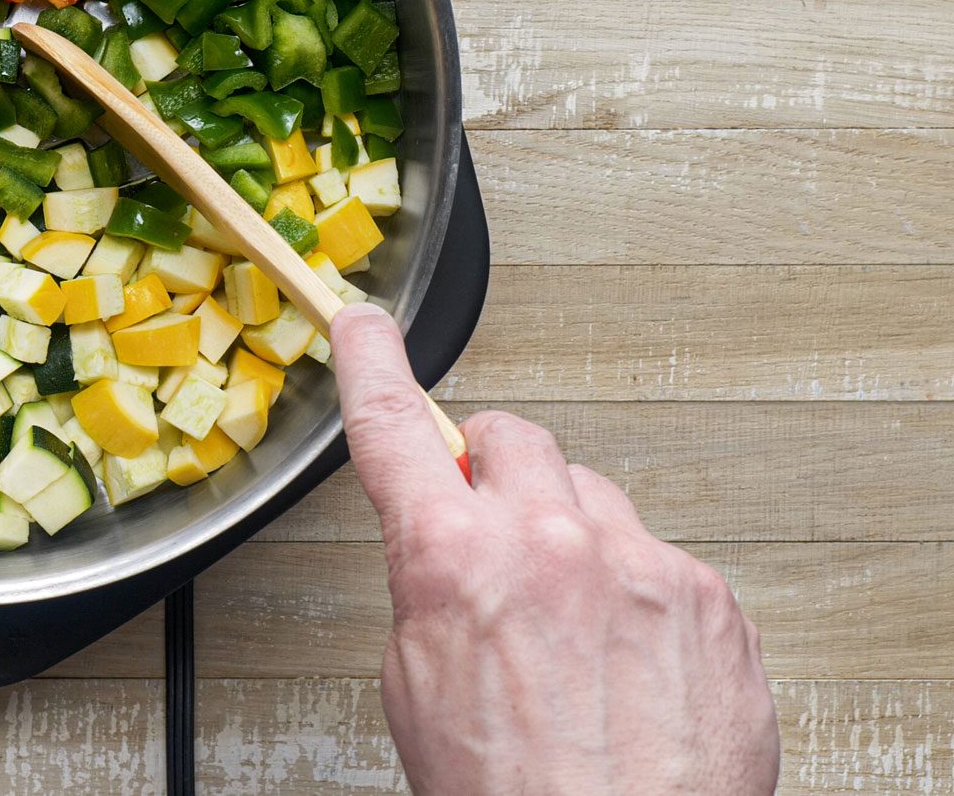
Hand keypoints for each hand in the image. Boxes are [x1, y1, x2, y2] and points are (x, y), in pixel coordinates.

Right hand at [328, 304, 778, 795]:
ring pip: (594, 499)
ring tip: (572, 628)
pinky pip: (663, 562)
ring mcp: (640, 566)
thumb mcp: (416, 683)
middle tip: (493, 530)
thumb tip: (447, 546)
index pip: (396, 426)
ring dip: (574, 539)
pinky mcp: (710, 600)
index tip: (363, 325)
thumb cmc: (510, 795)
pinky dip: (641, 598)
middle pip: (514, 441)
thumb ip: (430, 583)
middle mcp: (550, 543)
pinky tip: (629, 664)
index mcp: (453, 558)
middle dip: (494, 475)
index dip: (371, 363)